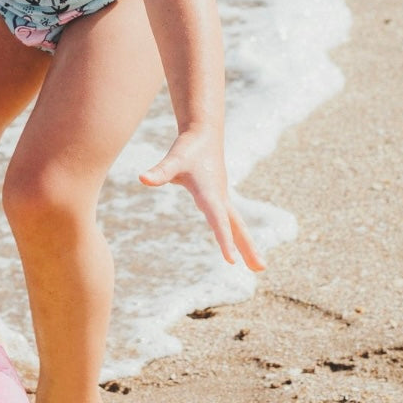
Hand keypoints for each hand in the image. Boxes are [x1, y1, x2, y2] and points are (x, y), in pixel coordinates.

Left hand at [140, 130, 264, 271]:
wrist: (203, 133)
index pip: (218, 221)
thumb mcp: (173, 160)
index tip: (231, 261)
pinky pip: (231, 220)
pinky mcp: (219, 196)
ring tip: (258, 267)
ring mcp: (222, 197)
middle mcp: (220, 198)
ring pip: (237, 224)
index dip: (224, 241)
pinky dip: (237, 234)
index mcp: (210, 194)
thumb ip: (160, 171)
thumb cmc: (188, 147)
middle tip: (260, 269)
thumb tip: (142, 178)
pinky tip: (238, 245)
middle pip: (237, 227)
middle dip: (248, 248)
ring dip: (247, 244)